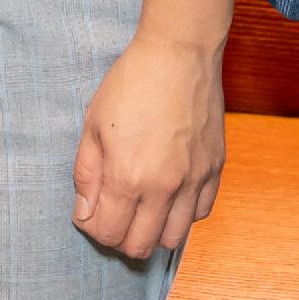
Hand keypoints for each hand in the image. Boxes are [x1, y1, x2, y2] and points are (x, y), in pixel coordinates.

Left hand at [73, 35, 225, 260]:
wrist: (179, 53)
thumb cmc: (131, 82)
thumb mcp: (93, 123)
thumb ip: (86, 174)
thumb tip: (84, 213)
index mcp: (128, 176)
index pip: (109, 234)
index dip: (93, 229)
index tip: (90, 213)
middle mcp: (164, 187)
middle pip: (140, 246)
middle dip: (120, 238)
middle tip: (112, 215)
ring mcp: (193, 180)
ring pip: (173, 238)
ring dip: (153, 231)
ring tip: (141, 208)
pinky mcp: (214, 169)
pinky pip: (200, 213)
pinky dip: (182, 214)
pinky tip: (168, 194)